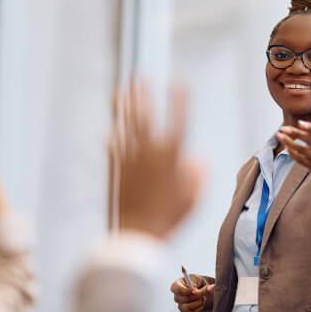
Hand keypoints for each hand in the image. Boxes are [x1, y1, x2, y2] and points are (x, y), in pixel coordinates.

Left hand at [109, 80, 204, 239]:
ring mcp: (130, 160)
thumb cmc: (170, 219)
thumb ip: (198, 175)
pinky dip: (113, 137)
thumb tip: (199, 158)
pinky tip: (111, 129)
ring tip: (121, 90)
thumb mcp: (193, 199)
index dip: (179, 101)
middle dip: (144, 96)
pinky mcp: (116, 170)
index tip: (180, 83)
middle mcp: (149, 154)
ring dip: (124, 107)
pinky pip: (113, 148)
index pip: (178, 122)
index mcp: (172, 158)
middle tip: (140, 77)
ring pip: (126, 127)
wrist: (138, 234)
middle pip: (145, 117)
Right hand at [170, 274, 214, 311]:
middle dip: (198, 295)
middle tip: (205, 291)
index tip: (197, 291)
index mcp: (175, 286)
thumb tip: (209, 288)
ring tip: (203, 297)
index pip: (179, 290)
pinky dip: (200, 307)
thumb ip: (201, 282)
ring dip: (199, 301)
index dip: (188, 291)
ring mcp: (180, 305)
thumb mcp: (196, 279)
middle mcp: (176, 297)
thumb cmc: (194, 282)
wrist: (196, 289)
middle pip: (186, 298)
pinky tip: (202, 301)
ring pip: (189, 306)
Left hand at [276, 120, 310, 175]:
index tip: (299, 123)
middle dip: (295, 133)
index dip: (310, 127)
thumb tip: (299, 123)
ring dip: (289, 142)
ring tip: (280, 136)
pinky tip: (286, 147)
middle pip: (309, 140)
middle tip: (283, 128)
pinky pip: (300, 159)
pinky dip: (292, 153)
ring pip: (302, 150)